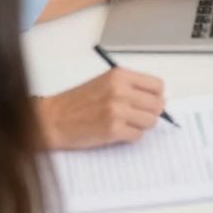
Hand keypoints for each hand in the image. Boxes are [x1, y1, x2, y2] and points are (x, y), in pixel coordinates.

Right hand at [36, 69, 165, 149]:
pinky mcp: (113, 130)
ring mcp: (117, 111)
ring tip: (126, 124)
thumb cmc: (77, 102)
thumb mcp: (105, 83)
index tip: (150, 102)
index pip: (157, 86)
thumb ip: (129, 87)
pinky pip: (137, 136)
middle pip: (157, 105)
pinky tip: (118, 132)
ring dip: (141, 126)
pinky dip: (131, 136)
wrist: (54, 119)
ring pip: (150, 122)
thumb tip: (158, 99)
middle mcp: (120, 91)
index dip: (157, 96)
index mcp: (120, 76)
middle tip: (139, 117)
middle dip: (151, 113)